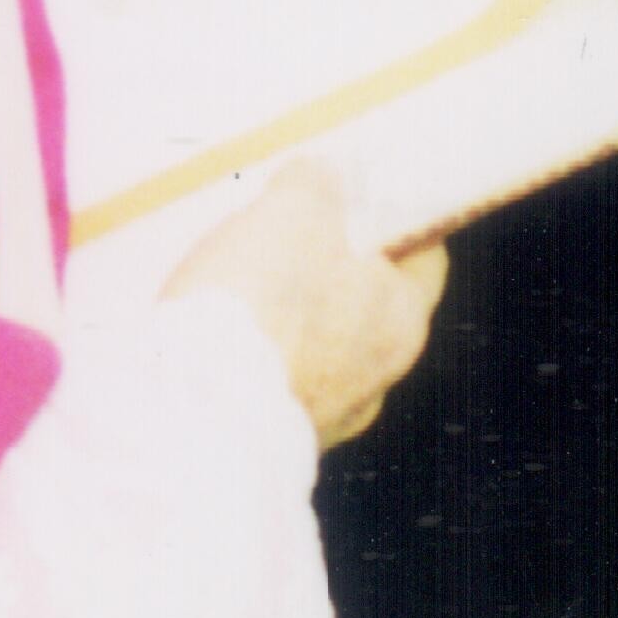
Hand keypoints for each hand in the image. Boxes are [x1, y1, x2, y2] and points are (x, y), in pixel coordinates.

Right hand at [162, 162, 442, 447]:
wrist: (195, 413)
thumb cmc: (262, 306)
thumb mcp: (295, 211)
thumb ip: (316, 186)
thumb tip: (321, 178)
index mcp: (401, 321)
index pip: (422, 259)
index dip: (395, 221)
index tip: (367, 198)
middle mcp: (374, 379)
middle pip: (363, 305)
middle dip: (327, 269)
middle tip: (285, 234)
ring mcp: (321, 418)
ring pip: (312, 349)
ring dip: (283, 318)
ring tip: (235, 283)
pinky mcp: (266, 439)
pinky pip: (267, 383)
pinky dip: (248, 358)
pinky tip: (211, 337)